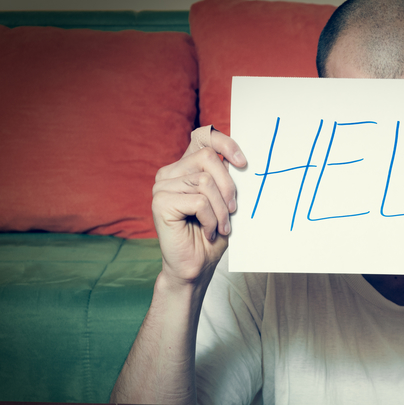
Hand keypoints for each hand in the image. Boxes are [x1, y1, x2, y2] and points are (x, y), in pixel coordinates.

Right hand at [151, 126, 246, 285]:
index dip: (224, 143)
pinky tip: (207, 232)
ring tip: (219, 227)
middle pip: (208, 159)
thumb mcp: (226, 202)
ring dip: (221, 210)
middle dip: (228, 187)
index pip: (202, 137)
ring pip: (205, 182)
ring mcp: (161, 186)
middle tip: (232, 212)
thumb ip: (227, 178)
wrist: (196, 267)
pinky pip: (199, 201)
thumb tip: (239, 160)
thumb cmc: (212, 235)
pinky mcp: (160, 202)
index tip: (243, 163)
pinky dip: (211, 220)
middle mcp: (170, 173)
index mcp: (185, 168)